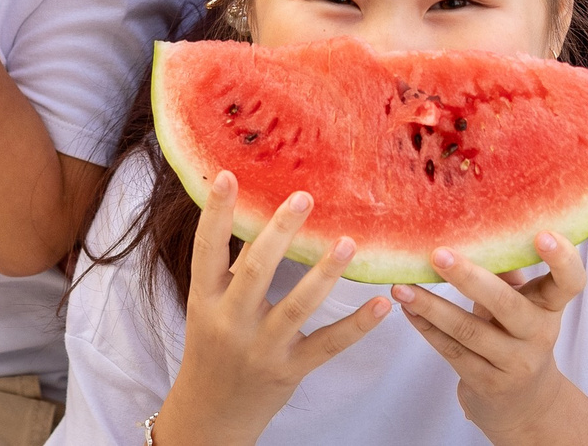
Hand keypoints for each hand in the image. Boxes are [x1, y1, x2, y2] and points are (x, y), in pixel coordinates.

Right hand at [156, 174, 389, 445]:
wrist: (212, 412)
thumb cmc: (213, 346)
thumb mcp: (209, 305)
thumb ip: (232, 265)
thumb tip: (258, 211)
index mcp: (205, 299)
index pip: (207, 249)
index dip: (216, 213)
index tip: (228, 175)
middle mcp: (231, 322)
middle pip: (255, 270)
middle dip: (281, 232)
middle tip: (304, 197)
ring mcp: (262, 348)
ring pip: (296, 307)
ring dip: (324, 274)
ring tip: (348, 243)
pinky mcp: (289, 370)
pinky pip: (327, 344)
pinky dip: (356, 325)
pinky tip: (381, 304)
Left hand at [392, 236, 587, 445]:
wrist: (525, 403)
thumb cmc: (517, 334)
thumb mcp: (522, 304)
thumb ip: (506, 271)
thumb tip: (474, 226)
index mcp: (550, 306)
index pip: (570, 282)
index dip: (563, 259)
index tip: (542, 234)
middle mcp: (538, 334)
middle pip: (507, 304)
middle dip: (470, 279)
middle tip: (438, 255)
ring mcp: (515, 362)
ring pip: (468, 331)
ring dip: (431, 306)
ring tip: (401, 286)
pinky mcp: (488, 383)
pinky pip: (452, 351)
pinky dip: (426, 327)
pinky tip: (408, 308)